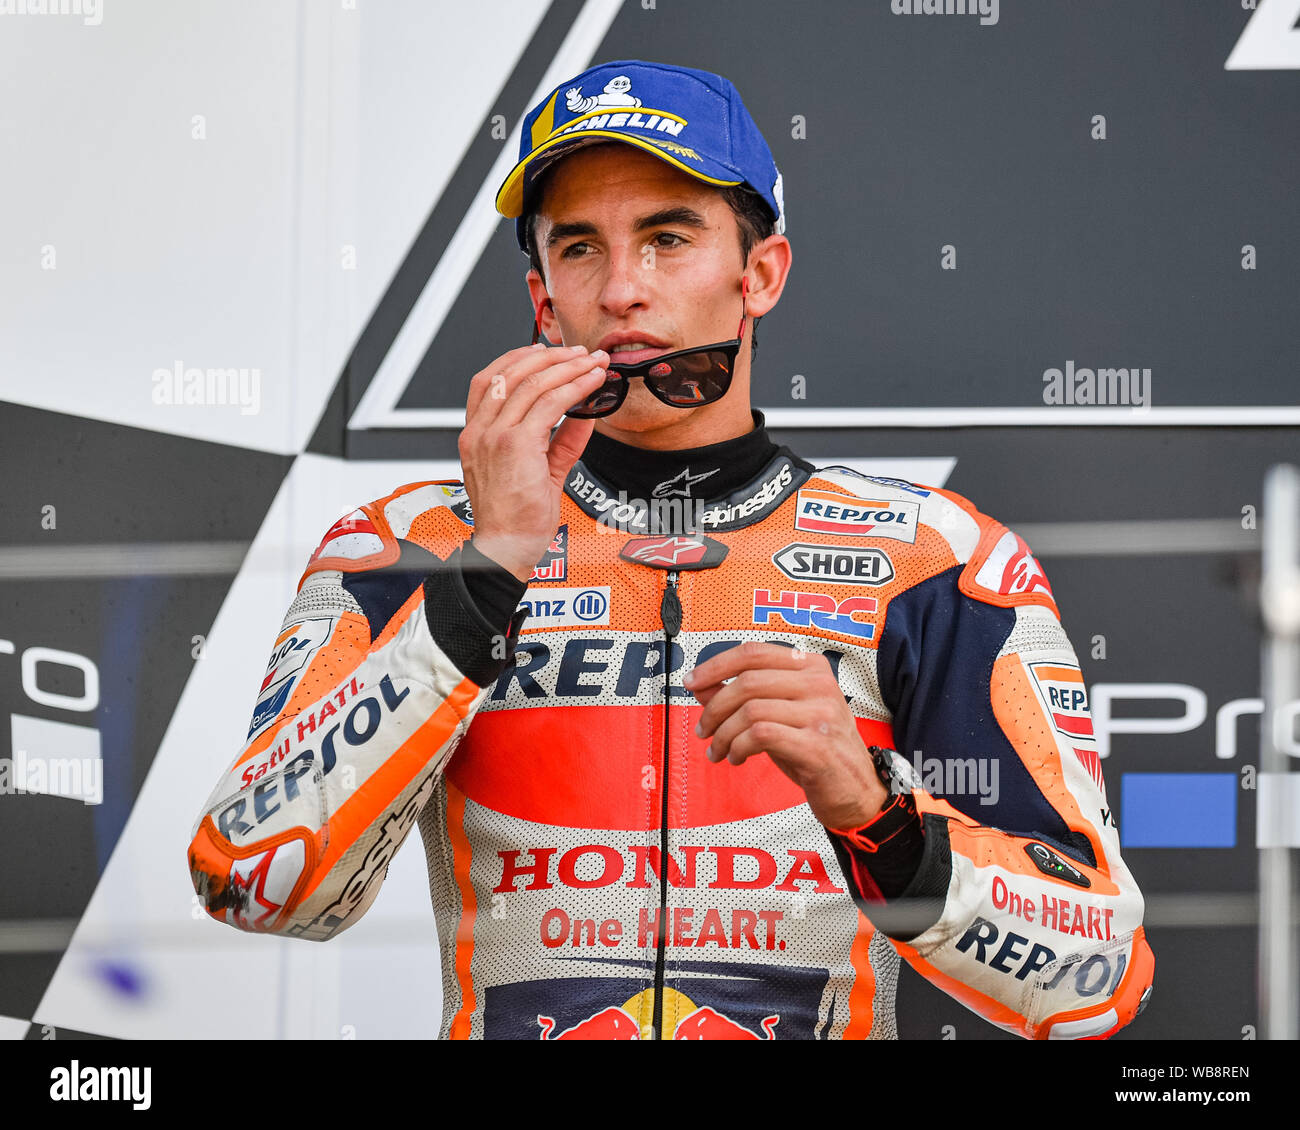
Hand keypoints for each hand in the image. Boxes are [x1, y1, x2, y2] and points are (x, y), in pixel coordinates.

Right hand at [459, 344, 608, 581]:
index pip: (489, 380)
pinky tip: (592, 384)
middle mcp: (479, 431)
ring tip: (592, 363)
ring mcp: (494, 437)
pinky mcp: (515, 446)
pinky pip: (549, 405)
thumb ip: (560, 442)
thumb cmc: (516, 521)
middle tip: (580, 353)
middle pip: (510, 373)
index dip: (518, 359)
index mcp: (475, 435)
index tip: (546, 352)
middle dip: (550, 358)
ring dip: (567, 368)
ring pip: (532, 384)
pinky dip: (574, 389)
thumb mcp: (539, 472)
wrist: (505, 550)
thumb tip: (585, 415)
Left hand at [684, 641, 889, 830]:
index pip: (754, 653)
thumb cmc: (815, 749)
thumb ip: (744, 696)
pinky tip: (736, 758)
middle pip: (748, 681)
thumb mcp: (780, 715)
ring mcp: (821, 714)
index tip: (691, 682)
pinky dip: (738, 747)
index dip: (716, 665)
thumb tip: (701, 685)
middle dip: (715, 708)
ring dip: (723, 734)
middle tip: (703, 730)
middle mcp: (820, 684)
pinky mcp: (817, 745)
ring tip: (718, 750)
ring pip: (751, 710)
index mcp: (811, 667)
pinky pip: (761, 735)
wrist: (856, 790)